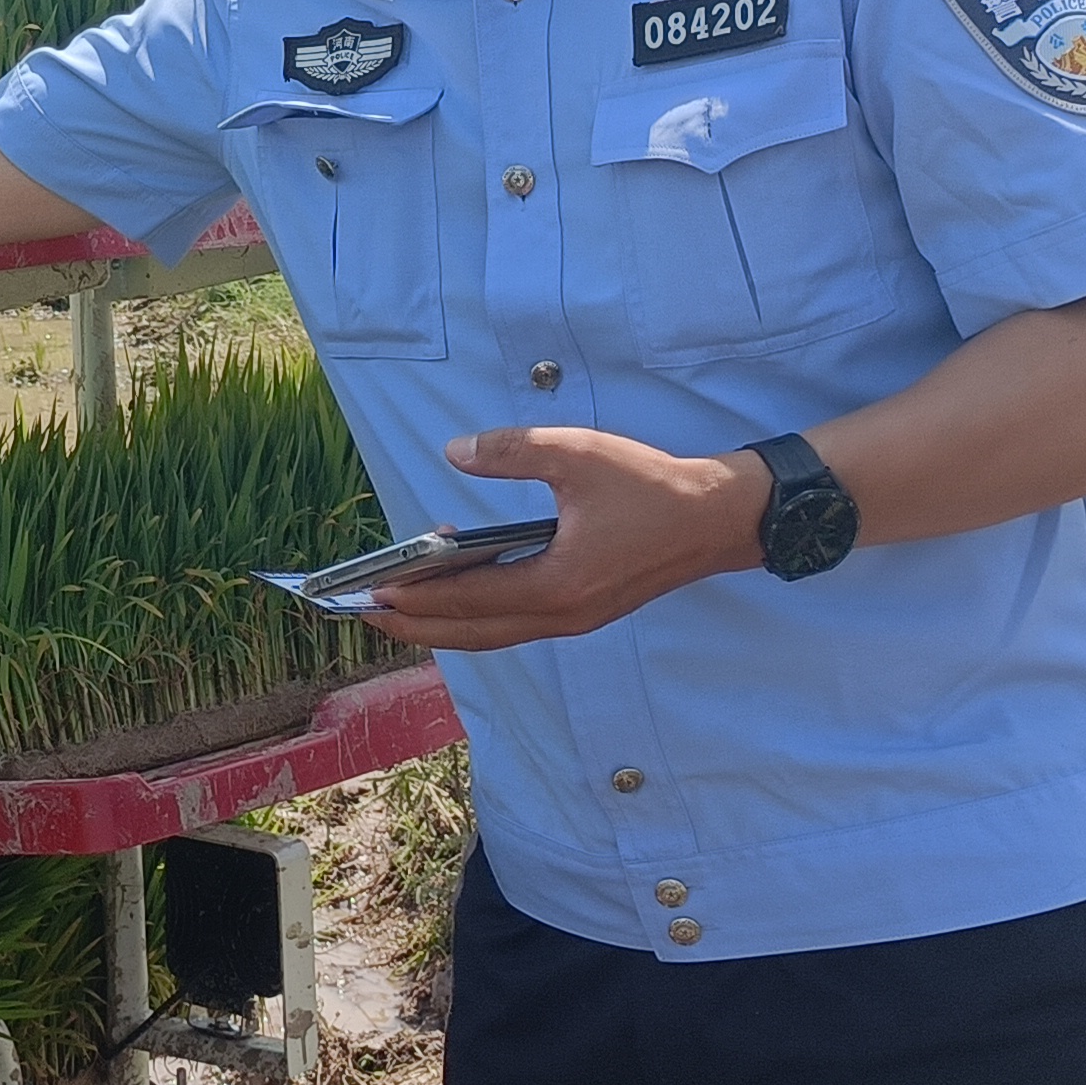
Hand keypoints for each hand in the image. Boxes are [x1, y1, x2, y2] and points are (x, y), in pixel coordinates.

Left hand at [362, 426, 775, 651]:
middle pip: (473, 633)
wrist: (719, 518)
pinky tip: (462, 588)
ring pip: (494, 634)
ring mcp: (574, 620)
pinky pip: (516, 624)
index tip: (369, 592)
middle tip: (366, 611)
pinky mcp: (585, 612)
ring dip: (446, 624)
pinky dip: (479, 615)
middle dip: (417, 625)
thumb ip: (511, 451)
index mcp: (556, 586)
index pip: (467, 600)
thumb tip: (454, 451)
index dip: (415, 597)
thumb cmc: (651, 486)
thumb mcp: (578, 454)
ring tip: (401, 607)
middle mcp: (561, 616)